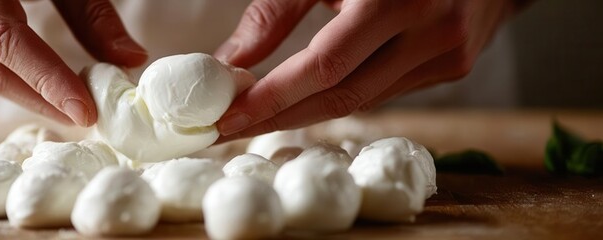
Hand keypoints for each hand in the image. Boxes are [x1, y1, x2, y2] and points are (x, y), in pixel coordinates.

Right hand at [0, 0, 146, 125]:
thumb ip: (92, 14)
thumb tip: (130, 60)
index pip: (5, 41)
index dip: (46, 80)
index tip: (85, 111)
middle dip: (42, 99)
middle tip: (87, 117)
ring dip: (26, 92)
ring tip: (70, 102)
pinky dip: (7, 73)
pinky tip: (38, 84)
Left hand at [213, 0, 517, 141]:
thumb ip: (277, 11)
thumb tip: (232, 61)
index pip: (324, 67)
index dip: (273, 98)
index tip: (227, 119)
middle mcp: (431, 29)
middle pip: (343, 95)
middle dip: (281, 118)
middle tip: (232, 130)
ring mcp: (450, 52)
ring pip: (365, 100)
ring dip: (308, 112)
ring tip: (260, 117)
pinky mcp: (455, 64)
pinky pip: (387, 90)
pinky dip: (345, 96)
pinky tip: (309, 99)